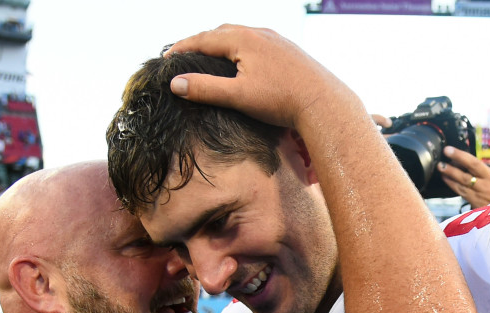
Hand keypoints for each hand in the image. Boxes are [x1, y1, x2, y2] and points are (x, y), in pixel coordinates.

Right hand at [164, 25, 353, 130]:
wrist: (323, 102)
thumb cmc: (281, 100)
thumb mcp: (238, 96)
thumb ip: (205, 89)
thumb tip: (175, 84)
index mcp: (243, 39)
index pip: (203, 39)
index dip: (182, 48)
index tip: (166, 57)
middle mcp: (259, 32)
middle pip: (221, 32)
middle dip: (200, 41)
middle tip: (183, 53)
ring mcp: (276, 39)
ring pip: (241, 35)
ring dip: (221, 43)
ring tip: (208, 55)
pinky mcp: (287, 49)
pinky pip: (257, 42)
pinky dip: (240, 48)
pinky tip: (242, 61)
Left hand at [438, 145, 489, 208]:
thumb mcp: (489, 177)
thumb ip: (476, 169)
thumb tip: (457, 159)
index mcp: (489, 175)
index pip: (474, 163)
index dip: (460, 156)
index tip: (449, 150)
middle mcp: (485, 184)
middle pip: (467, 174)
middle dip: (453, 166)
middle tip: (442, 159)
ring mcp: (478, 195)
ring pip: (462, 183)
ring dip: (450, 175)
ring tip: (441, 167)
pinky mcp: (473, 203)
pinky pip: (460, 192)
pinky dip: (451, 184)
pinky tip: (445, 178)